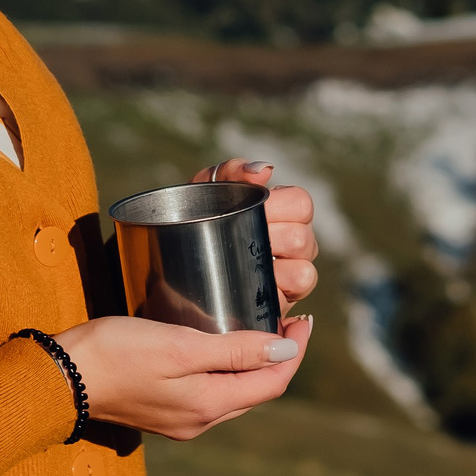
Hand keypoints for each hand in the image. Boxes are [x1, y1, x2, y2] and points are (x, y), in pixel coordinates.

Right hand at [53, 314, 316, 440]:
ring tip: (261, 329)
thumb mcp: (181, 345)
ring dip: (254, 365)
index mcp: (209, 406)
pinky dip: (227, 371)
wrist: (59, 377)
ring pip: (234, 393)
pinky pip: (210, 393)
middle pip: (257, 391)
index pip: (272, 382)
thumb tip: (284, 352)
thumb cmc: (117, 353)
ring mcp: (180, 420)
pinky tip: (221, 347)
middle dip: (279, 358)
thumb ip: (234, 350)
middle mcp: (200, 421)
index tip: (304, 319)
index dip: (294, 351)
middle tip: (288, 319)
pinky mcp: (162, 411)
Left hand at [199, 158, 319, 310]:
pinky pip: (288, 302)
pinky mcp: (278, 305)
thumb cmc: (198, 215)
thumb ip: (234, 170)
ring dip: (273, 268)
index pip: (302, 204)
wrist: (171, 256)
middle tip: (241, 239)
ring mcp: (289, 277)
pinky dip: (273, 294)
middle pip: (303, 239)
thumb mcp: (208, 188)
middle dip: (271, 238)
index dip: (281, 206)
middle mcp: (295, 245)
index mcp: (284, 213)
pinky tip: (249, 288)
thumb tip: (265, 170)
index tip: (255, 210)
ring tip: (245, 262)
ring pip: (303, 273)